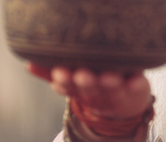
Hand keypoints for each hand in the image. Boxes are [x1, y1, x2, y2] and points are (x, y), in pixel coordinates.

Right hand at [27, 62, 151, 118]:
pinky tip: (136, 80)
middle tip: (83, 74)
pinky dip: (136, 84)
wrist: (124, 103)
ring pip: (112, 88)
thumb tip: (27, 62)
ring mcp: (117, 90)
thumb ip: (50, 71)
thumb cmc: (95, 84)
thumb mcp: (71, 79)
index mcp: (79, 87)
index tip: (61, 73)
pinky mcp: (136, 87)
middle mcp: (97, 90)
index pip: (68, 86)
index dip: (64, 81)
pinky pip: (137, 87)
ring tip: (108, 77)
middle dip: (86, 82)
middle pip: (90, 88)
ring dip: (109, 83)